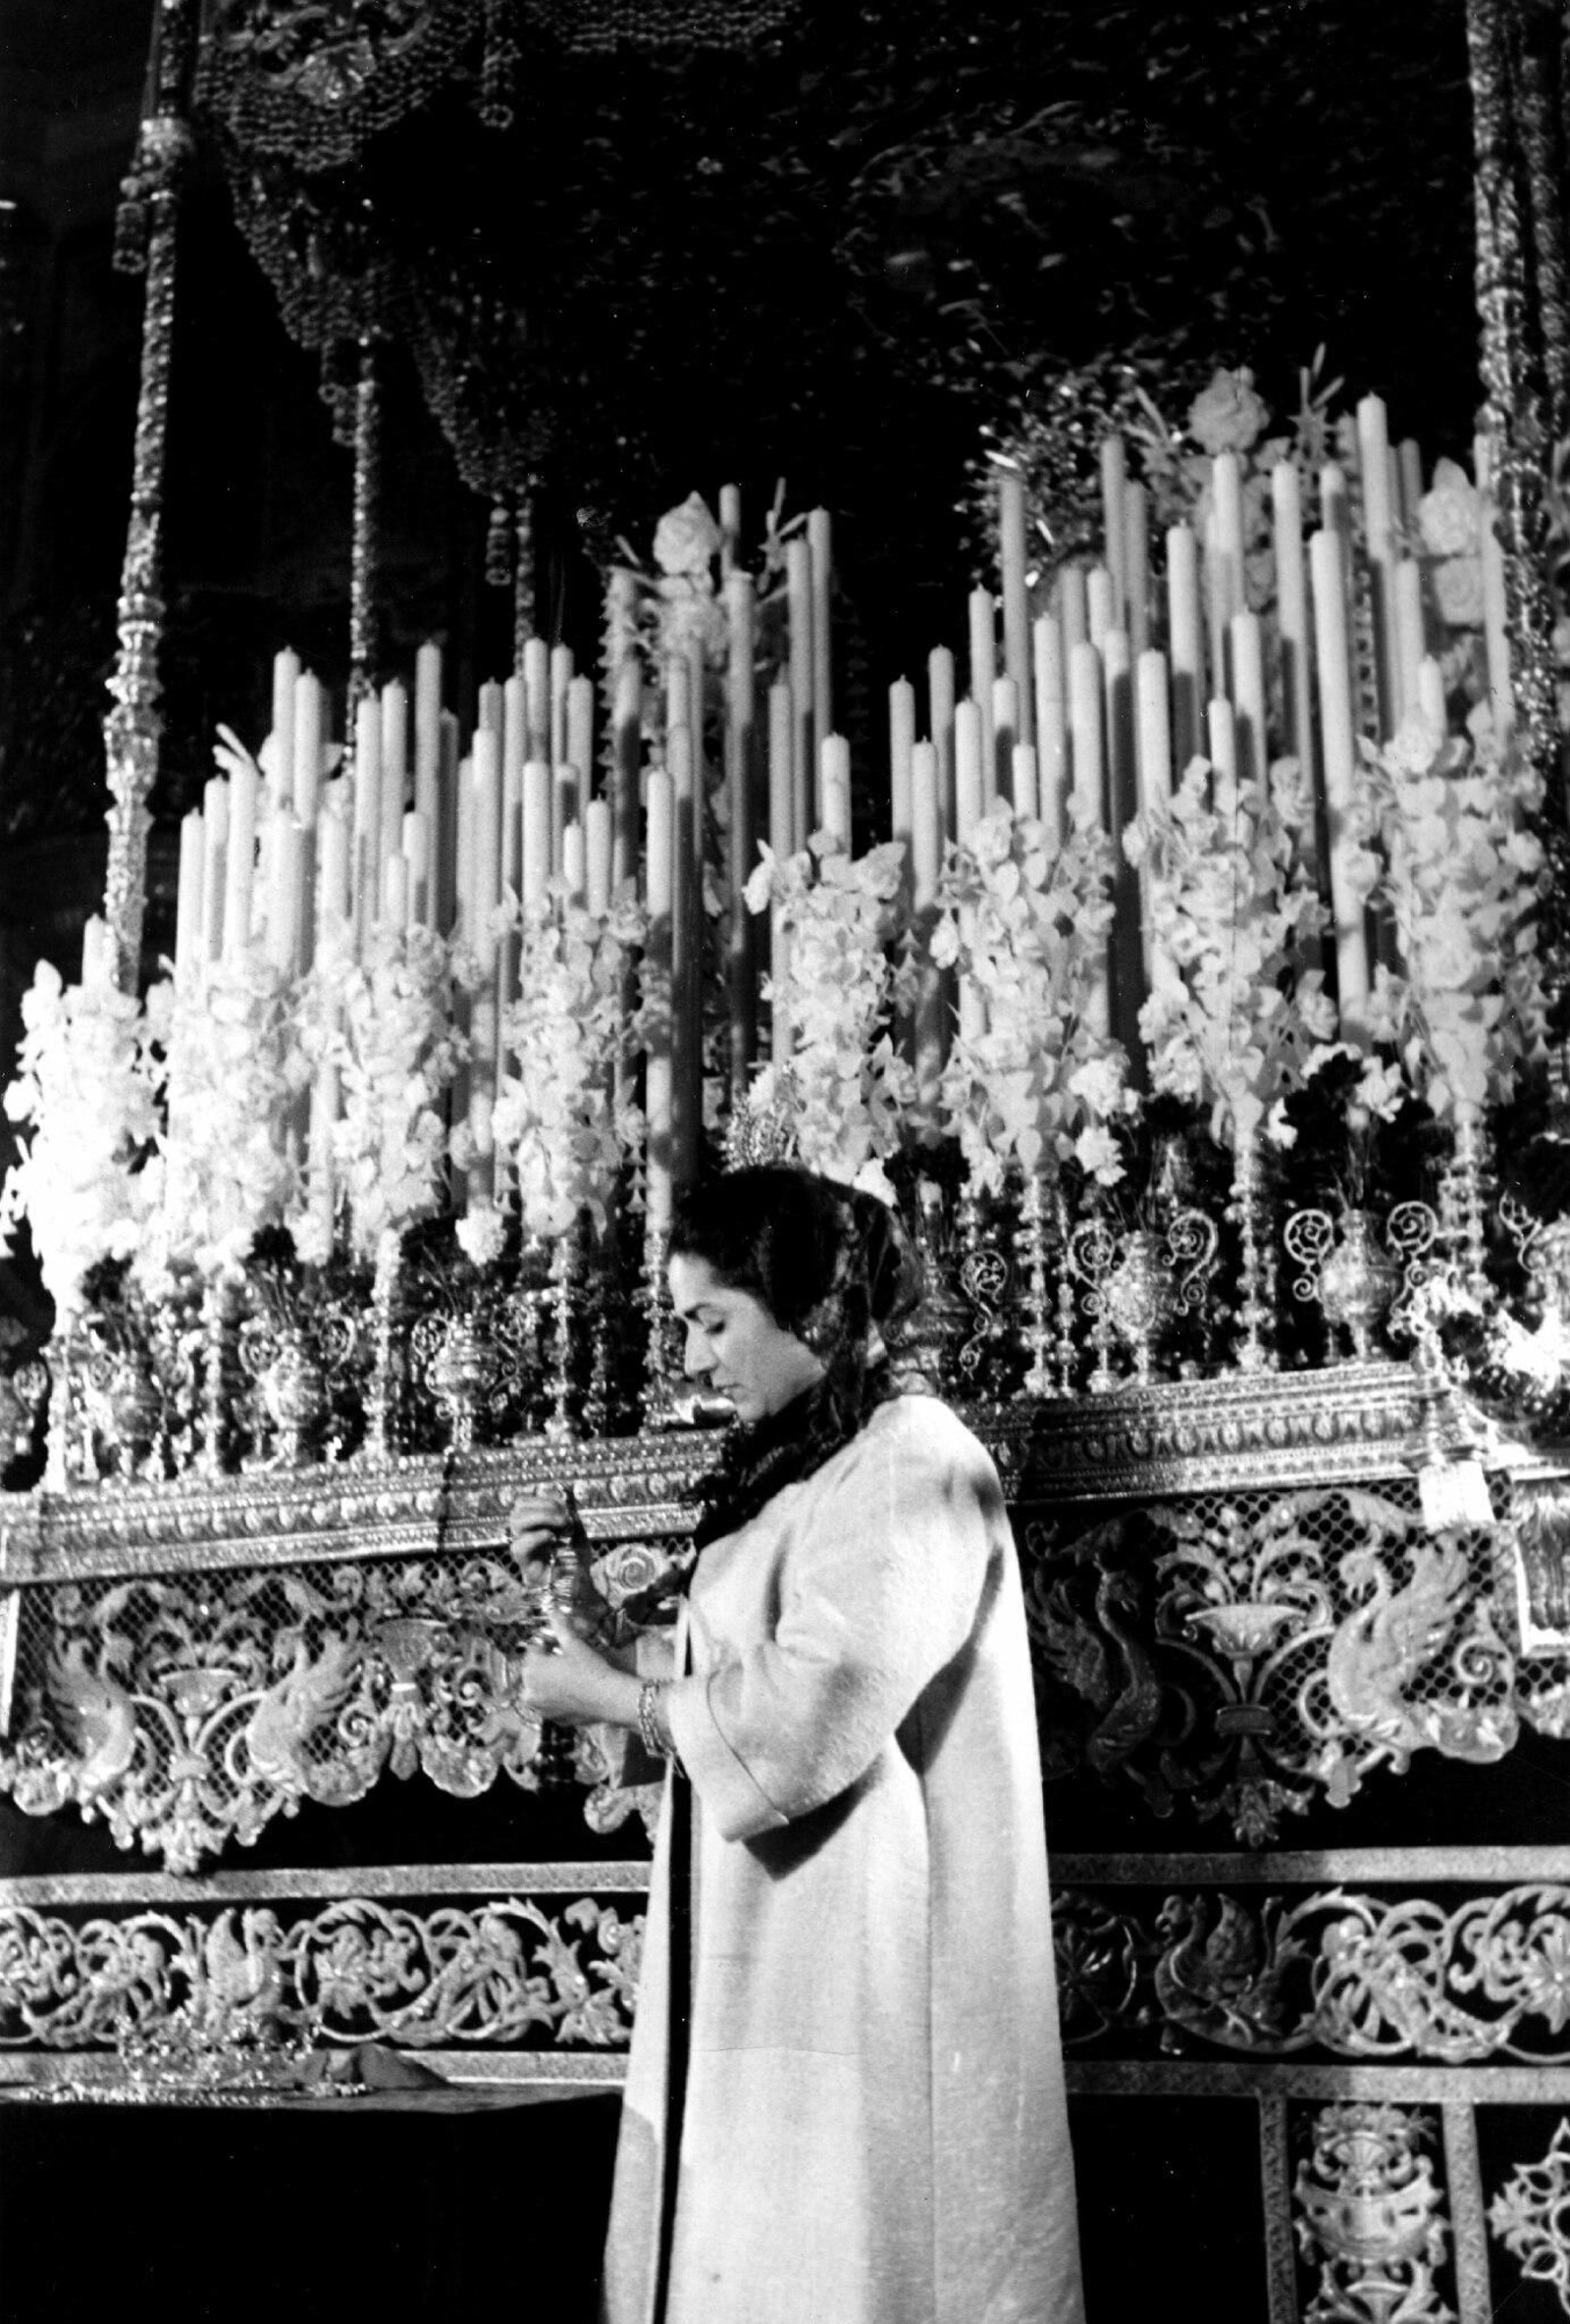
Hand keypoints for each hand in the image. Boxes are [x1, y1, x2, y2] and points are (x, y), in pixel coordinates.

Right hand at [508, 1494, 609, 1641]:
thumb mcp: (577, 1531)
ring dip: (540, 1517)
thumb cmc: (577, 1560)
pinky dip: (536, 1537)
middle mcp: (524, 1537)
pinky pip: (519, 1547)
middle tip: (563, 1517)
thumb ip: (569, 1512)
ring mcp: (523, 1552)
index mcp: (533, 1527)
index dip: (543, 1500)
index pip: (524, 1504)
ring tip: (559, 1526)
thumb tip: (566, 1489)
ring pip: (515, 1524)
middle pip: (517, 1511)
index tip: (566, 1509)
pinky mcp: (525, 1567)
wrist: (583, 1588)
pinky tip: (551, 1538)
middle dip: (542, 1507)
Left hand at [518, 1609, 640, 1729]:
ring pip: (540, 1689)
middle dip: (545, 1664)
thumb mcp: (574, 1644)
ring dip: (548, 1682)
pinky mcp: (552, 1720)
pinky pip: (549, 1704)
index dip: (546, 1644)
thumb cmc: (590, 1668)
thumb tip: (553, 1610)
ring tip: (569, 1676)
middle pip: (533, 1671)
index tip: (559, 1644)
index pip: (533, 1650)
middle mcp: (529, 1692)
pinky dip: (556, 1698)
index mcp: (531, 1670)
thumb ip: (560, 1626)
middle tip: (565, 1659)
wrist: (608, 1699)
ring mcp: (540, 1709)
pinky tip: (572, 1692)